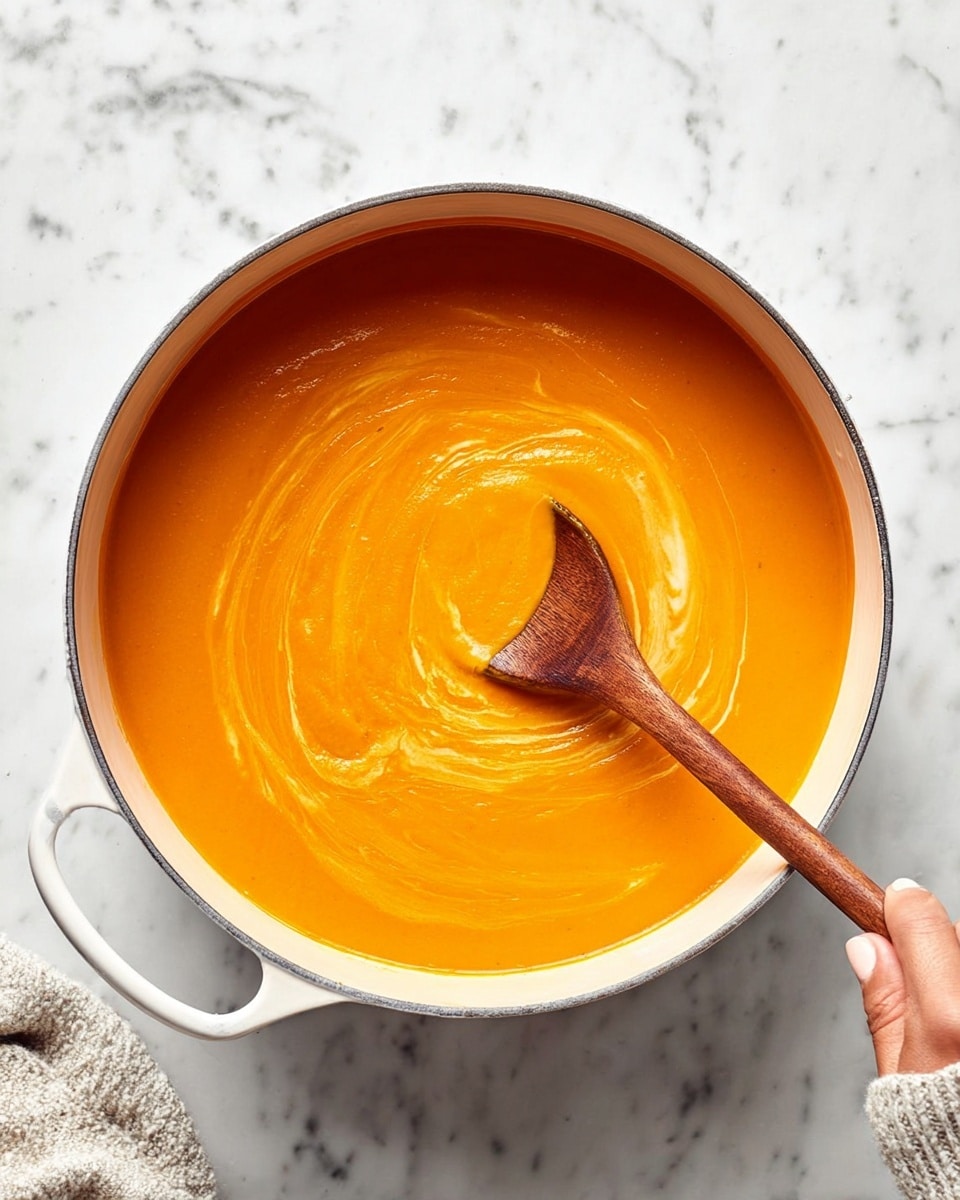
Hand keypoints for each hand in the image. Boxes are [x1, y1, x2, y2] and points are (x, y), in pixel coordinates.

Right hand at [846, 879, 959, 1075]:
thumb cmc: (950, 1141)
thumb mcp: (899, 1075)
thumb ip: (885, 1002)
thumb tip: (868, 947)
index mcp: (949, 1017)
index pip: (920, 917)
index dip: (901, 907)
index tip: (894, 905)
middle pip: (958, 936)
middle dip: (941, 950)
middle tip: (931, 995)